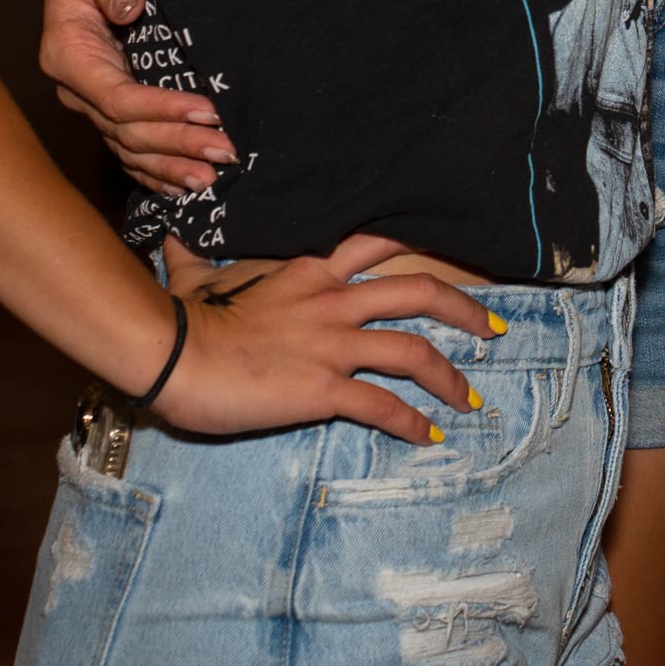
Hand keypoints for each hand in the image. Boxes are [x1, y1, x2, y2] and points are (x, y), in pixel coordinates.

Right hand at [40, 0, 235, 195]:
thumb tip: (127, 7)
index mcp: (67, 53)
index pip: (116, 97)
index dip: (161, 109)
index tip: (206, 111)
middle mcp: (76, 86)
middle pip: (127, 131)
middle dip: (177, 144)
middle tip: (225, 151)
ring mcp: (92, 102)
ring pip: (130, 148)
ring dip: (171, 166)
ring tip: (212, 179)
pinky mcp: (110, 107)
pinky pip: (130, 150)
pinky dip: (156, 171)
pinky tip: (185, 185)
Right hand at [147, 232, 496, 442]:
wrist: (172, 353)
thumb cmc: (181, 318)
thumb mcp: (194, 275)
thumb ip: (194, 255)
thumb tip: (172, 230)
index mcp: (310, 270)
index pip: (377, 244)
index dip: (420, 249)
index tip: (450, 261)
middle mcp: (334, 301)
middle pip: (419, 292)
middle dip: (464, 309)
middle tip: (493, 328)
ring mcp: (334, 345)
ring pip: (414, 353)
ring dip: (449, 376)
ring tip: (468, 398)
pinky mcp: (325, 388)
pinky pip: (382, 406)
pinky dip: (412, 422)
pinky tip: (428, 435)